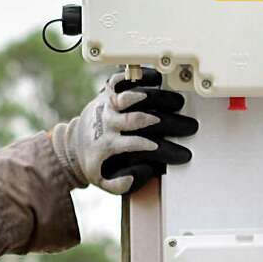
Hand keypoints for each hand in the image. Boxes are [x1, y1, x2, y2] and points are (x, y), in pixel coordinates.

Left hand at [50, 68, 198, 193]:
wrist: (73, 144)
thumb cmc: (95, 161)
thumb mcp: (102, 181)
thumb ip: (120, 184)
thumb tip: (144, 171)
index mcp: (108, 145)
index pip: (135, 145)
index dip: (159, 149)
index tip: (180, 153)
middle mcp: (108, 122)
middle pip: (139, 120)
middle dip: (167, 123)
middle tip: (189, 127)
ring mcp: (108, 105)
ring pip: (132, 97)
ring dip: (157, 99)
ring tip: (179, 103)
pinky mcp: (107, 92)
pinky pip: (121, 79)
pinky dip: (139, 77)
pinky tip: (157, 78)